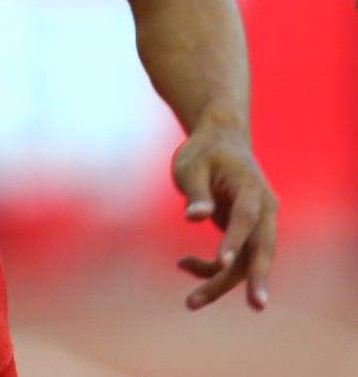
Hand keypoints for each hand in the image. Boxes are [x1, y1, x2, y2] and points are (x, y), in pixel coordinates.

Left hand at [171, 121, 276, 311]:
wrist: (222, 140)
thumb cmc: (203, 152)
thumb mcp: (190, 165)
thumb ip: (195, 191)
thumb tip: (194, 217)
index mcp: (251, 188)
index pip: (246, 218)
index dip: (235, 240)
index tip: (221, 261)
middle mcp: (263, 209)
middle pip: (262, 248)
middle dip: (257, 277)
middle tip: (257, 305)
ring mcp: (259, 223)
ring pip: (248, 261)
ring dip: (223, 282)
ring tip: (190, 303)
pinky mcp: (248, 233)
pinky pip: (236, 258)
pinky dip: (212, 266)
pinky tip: (182, 264)